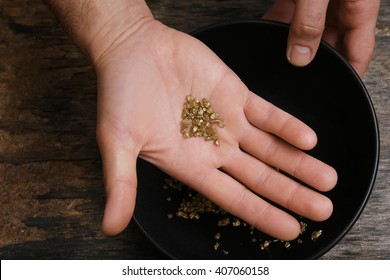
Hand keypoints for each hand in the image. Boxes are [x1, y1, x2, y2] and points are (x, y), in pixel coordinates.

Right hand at [95, 19, 336, 240]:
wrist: (132, 49)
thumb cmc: (120, 94)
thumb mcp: (117, 141)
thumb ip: (121, 184)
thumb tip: (110, 227)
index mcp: (189, 164)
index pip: (233, 198)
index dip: (262, 214)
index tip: (291, 229)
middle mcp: (213, 147)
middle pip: (260, 177)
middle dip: (292, 194)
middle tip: (323, 211)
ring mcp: (227, 120)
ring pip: (271, 148)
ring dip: (299, 164)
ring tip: (327, 180)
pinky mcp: (235, 94)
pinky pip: (267, 113)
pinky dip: (287, 126)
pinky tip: (309, 140)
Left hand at [263, 0, 379, 75]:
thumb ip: (309, 23)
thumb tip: (300, 57)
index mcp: (359, 7)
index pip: (358, 52)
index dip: (347, 75)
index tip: (331, 95)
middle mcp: (342, 6)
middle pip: (331, 44)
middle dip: (313, 61)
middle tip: (295, 78)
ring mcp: (322, 1)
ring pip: (308, 30)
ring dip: (292, 43)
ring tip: (277, 60)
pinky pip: (290, 14)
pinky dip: (278, 24)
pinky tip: (266, 34)